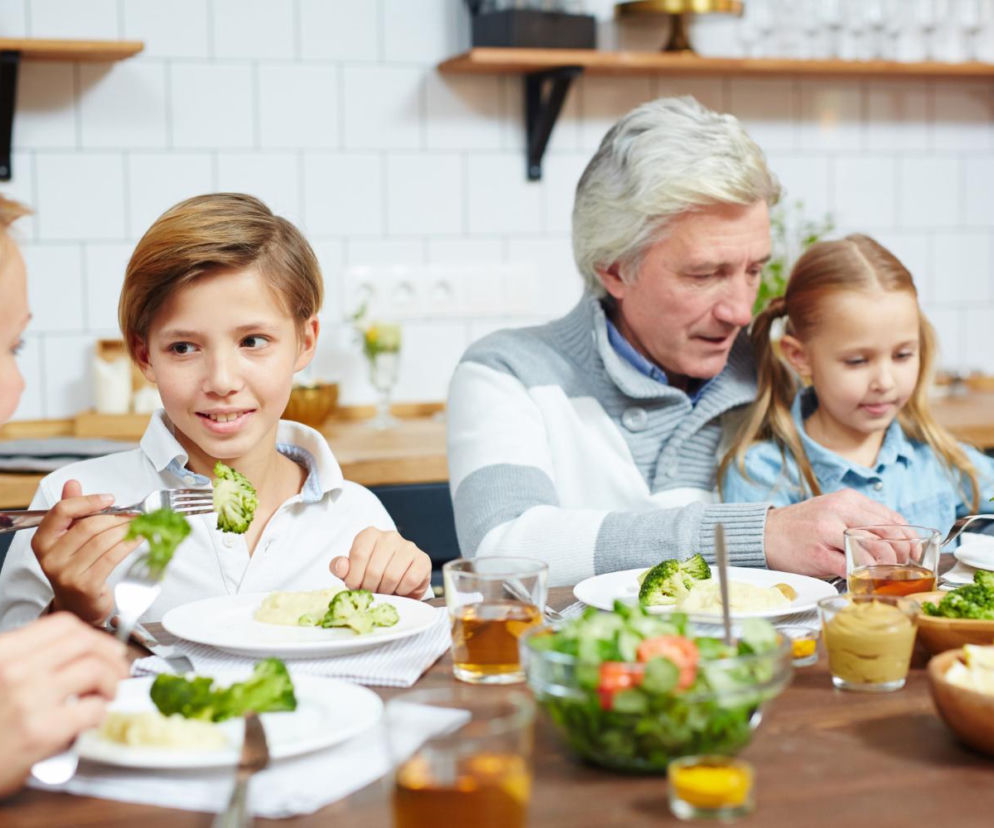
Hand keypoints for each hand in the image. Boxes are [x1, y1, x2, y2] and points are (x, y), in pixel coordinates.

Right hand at [0, 613, 127, 797]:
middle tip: (117, 670)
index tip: (105, 647)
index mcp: (4, 652)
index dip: (93, 636)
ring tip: (107, 695)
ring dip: (112, 682)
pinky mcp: (42, 731)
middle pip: (85, 642)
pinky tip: (92, 719)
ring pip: (95, 670)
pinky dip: (101, 713)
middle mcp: (15, 669)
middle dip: (111, 655)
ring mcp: (29, 698)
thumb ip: (28, 660)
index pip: (64, 625)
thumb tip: (73, 654)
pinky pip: (92, 709)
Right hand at [32, 480, 142, 624]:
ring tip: (139, 524)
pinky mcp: (86, 585)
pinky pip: (112, 556)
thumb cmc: (76, 568)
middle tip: (134, 513)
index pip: (62, 511)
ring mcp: (67, 573)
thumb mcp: (68, 538)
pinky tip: (139, 537)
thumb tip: (73, 483)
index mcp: (43, 541)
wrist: (79, 606)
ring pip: (103, 540)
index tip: (109, 498)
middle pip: (88, 525)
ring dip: (126, 529)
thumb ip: (71, 511)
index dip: (88, 501)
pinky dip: (129, 543)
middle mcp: (51, 558)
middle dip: (116, 516)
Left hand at [329, 527, 431, 597]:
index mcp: (369, 535)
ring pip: (392, 576)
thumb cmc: (372, 573)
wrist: (399, 580)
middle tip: (371, 591)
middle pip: (374, 570)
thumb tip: (340, 566)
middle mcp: (390, 536)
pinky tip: (399, 588)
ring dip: (386, 590)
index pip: (358, 555)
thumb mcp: (352, 570)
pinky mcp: (423, 560)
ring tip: (384, 590)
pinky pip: (410, 580)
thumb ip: (341, 567)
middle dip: (370, 588)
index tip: (356, 587)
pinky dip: (402, 590)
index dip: (354, 577)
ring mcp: (408, 546)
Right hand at [764, 489, 906, 577]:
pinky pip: (852, 566)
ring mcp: (828, 532)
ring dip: (887, 567)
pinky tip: (864, 579)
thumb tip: (898, 539)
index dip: (909, 539)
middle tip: (903, 569)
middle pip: (888, 535)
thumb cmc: (803, 527)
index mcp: (848, 499)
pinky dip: (864, 575)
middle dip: (903, 556)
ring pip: (875, 550)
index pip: (892, 519)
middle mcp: (839, 511)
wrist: (765, 533)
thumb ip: (862, 520)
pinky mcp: (819, 553)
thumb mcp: (834, 512)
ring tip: (886, 576)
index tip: (913, 553)